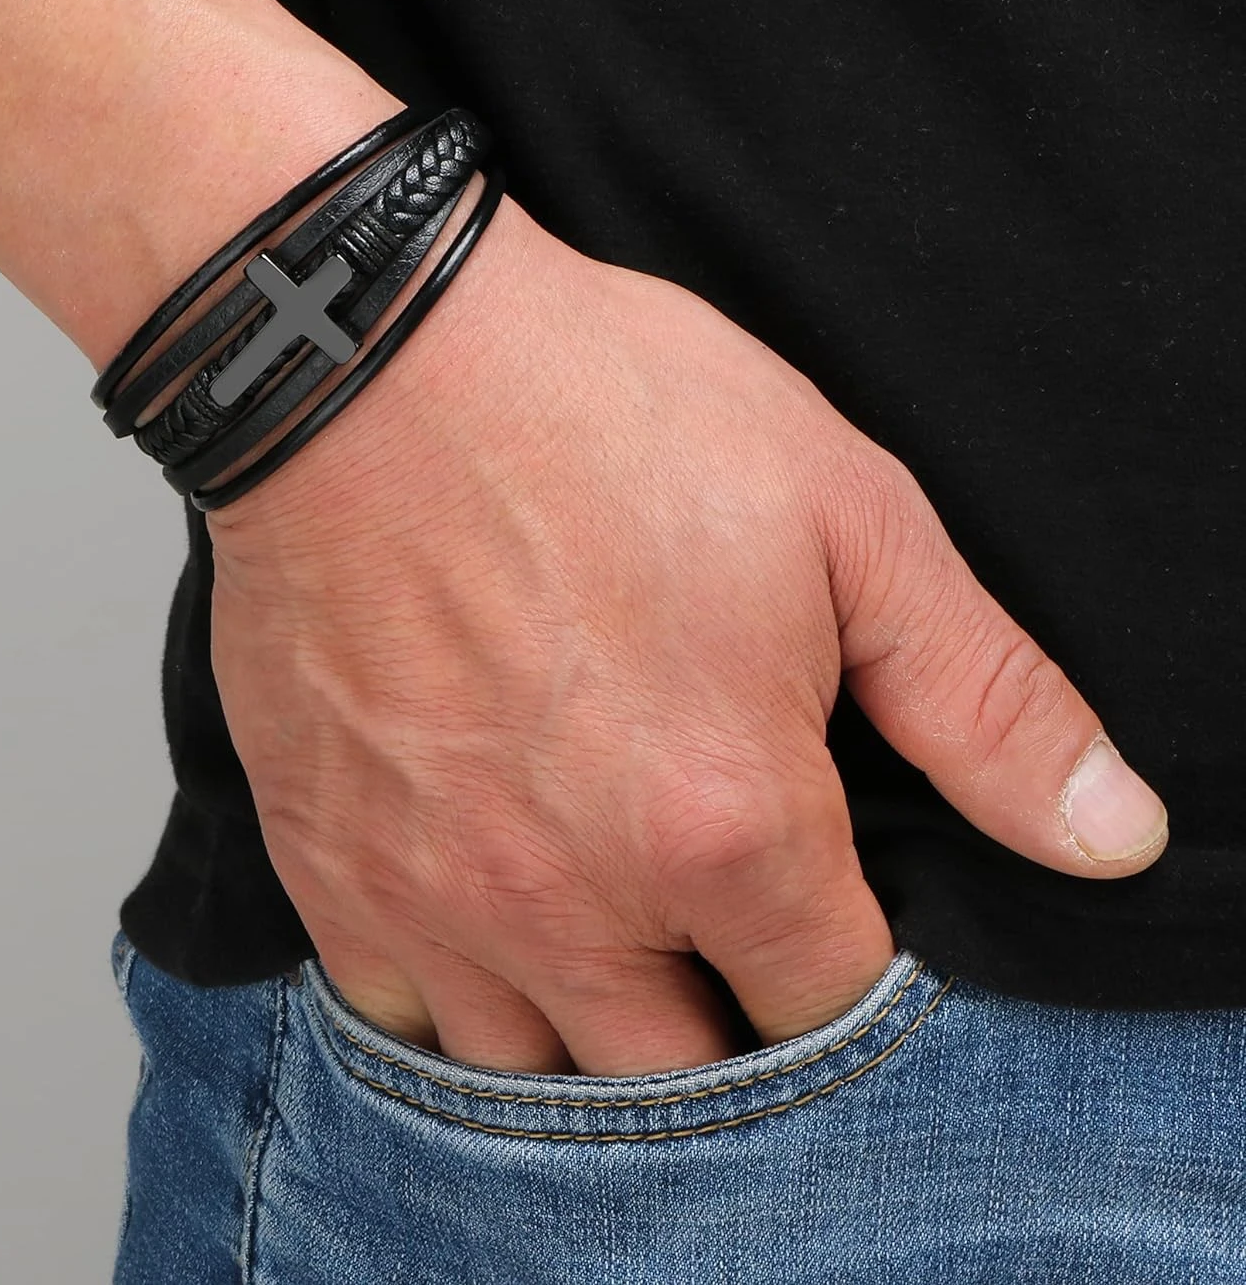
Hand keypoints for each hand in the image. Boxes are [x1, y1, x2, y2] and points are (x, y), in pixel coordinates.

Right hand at [204, 185, 1167, 1076]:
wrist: (365, 363)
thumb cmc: (601, 415)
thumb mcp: (842, 519)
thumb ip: (984, 703)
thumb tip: (1112, 836)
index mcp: (726, 826)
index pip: (828, 1006)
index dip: (846, 967)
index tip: (825, 907)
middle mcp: (574, 902)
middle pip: (684, 1077)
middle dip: (724, 1019)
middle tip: (712, 918)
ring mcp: (436, 897)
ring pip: (531, 1073)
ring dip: (587, 1025)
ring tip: (600, 927)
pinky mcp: (327, 865)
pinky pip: (398, 1018)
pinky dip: (454, 996)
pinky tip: (482, 911)